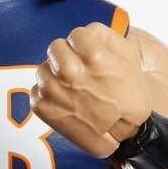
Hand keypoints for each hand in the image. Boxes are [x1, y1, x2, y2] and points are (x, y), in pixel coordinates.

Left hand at [30, 22, 151, 157]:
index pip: (76, 34)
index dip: (83, 44)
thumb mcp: (130, 59)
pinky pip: (37, 87)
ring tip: (73, 89)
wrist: (123, 138)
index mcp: (93, 57)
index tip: (89, 56)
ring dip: (55, 74)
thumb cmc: (129, 97)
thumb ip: (107, 37)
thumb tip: (87, 30)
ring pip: (44, 67)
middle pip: (55, 47)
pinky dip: (48, 93)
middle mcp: (69, 72)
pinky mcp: (41, 105)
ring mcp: (52, 89)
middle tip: (80, 71)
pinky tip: (65, 101)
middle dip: (68, 56)